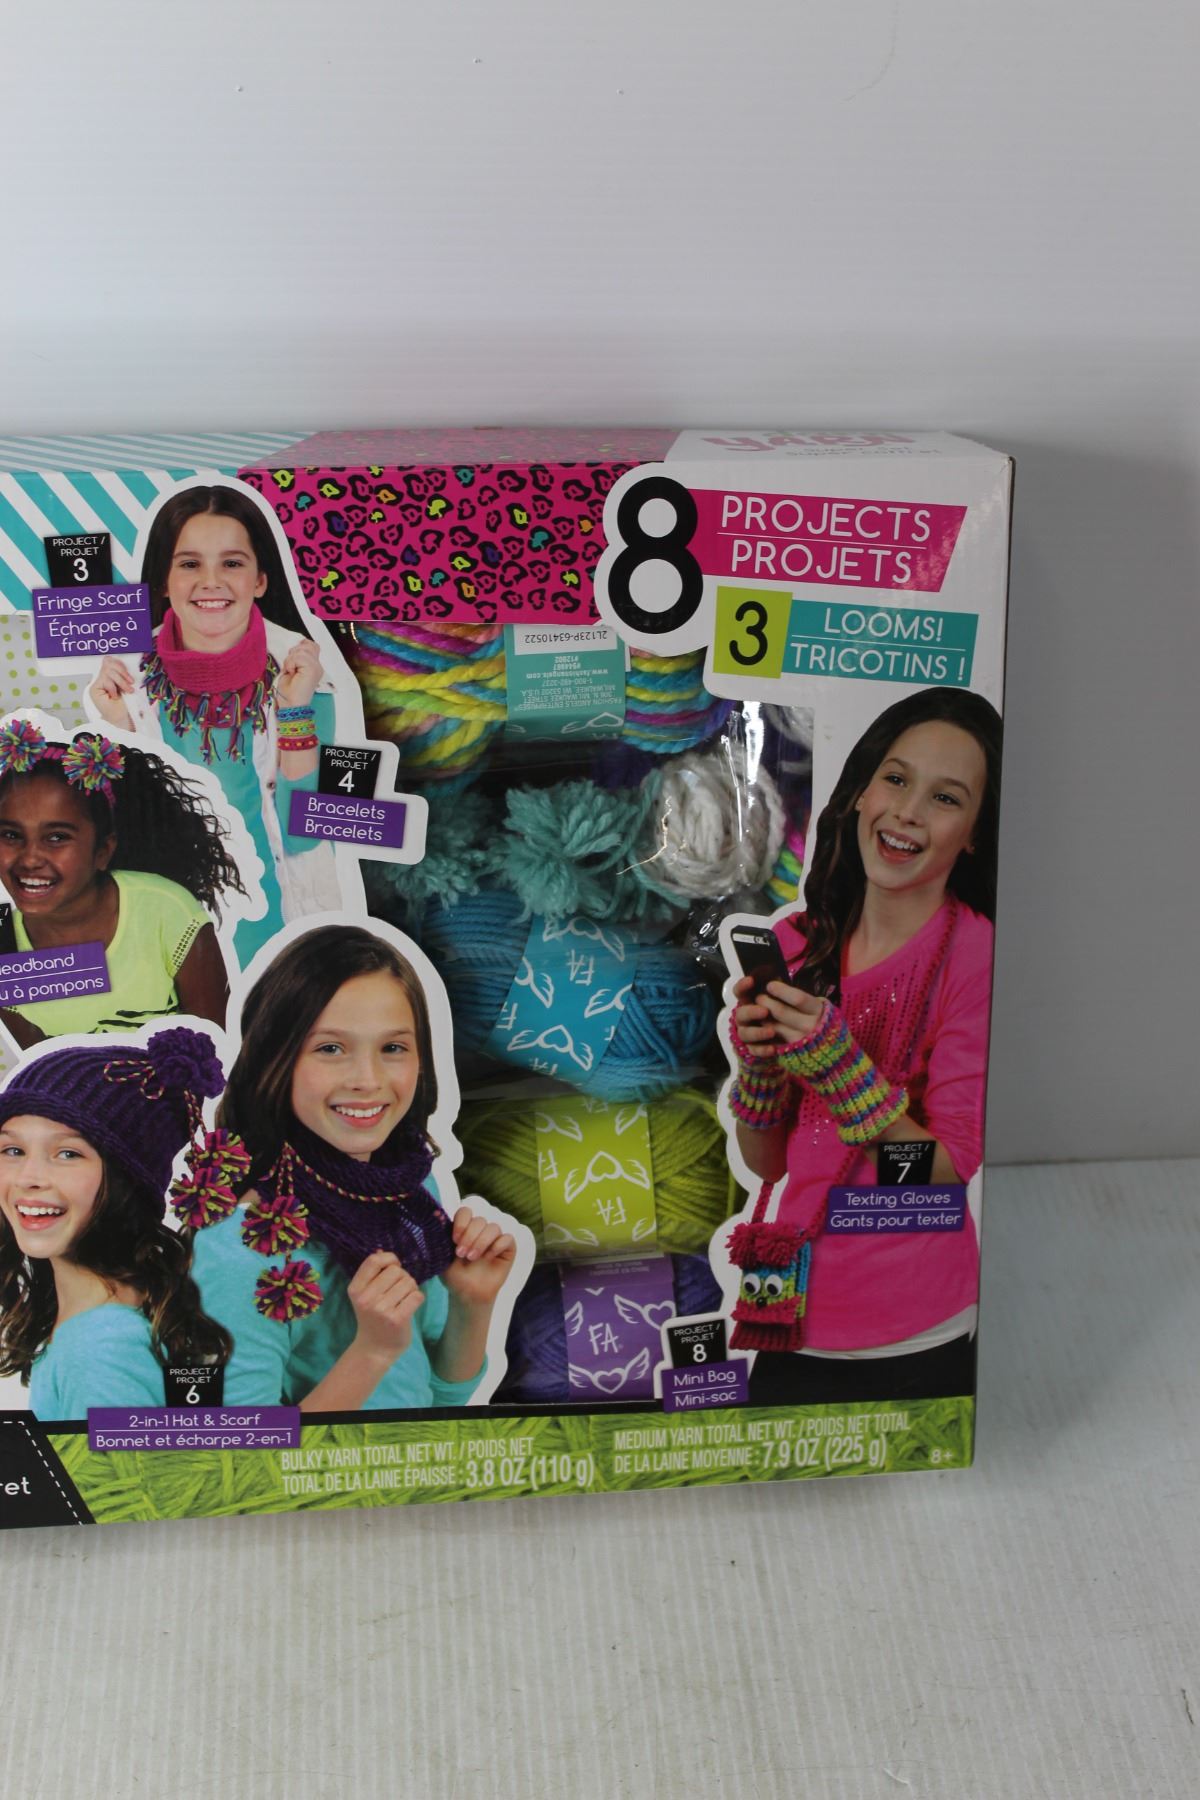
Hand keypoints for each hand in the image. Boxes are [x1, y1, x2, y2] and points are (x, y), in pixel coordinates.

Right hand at [89, 657, 134, 728]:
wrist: (123, 720)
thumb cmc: (127, 705)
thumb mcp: (127, 685)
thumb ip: (122, 674)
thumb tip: (122, 662)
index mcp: (109, 676)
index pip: (110, 661)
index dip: (120, 665)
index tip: (130, 677)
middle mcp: (101, 679)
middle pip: (108, 663)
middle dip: (122, 672)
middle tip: (131, 683)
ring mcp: (97, 684)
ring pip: (108, 671)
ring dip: (121, 681)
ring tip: (128, 690)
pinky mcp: (94, 690)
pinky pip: (105, 680)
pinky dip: (113, 687)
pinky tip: (115, 696)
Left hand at [275, 638, 322, 708]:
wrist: (290, 705)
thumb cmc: (288, 690)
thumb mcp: (291, 668)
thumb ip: (297, 657)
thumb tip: (298, 644)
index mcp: (314, 665)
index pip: (311, 645)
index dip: (300, 647)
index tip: (292, 661)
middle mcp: (318, 666)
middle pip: (307, 644)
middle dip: (294, 653)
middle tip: (291, 668)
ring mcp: (317, 668)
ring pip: (302, 650)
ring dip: (291, 660)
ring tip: (291, 671)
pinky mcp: (313, 670)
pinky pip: (299, 657)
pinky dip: (291, 663)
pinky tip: (291, 673)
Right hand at [347, 1250, 423, 1364]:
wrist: (375, 1350)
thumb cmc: (372, 1318)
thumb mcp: (364, 1296)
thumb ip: (372, 1274)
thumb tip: (380, 1250)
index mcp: (355, 1289)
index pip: (374, 1261)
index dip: (389, 1259)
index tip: (394, 1267)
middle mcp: (366, 1299)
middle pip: (396, 1271)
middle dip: (403, 1277)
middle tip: (399, 1291)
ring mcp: (381, 1310)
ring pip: (409, 1282)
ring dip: (411, 1289)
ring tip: (403, 1300)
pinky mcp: (397, 1319)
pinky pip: (417, 1296)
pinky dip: (418, 1299)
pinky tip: (410, 1307)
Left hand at [442, 1207, 516, 1306]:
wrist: (468, 1295)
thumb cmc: (454, 1276)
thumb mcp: (442, 1257)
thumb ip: (440, 1238)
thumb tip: (436, 1216)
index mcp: (464, 1229)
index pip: (466, 1212)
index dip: (461, 1222)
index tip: (455, 1239)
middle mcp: (480, 1231)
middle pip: (479, 1220)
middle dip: (470, 1236)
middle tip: (462, 1254)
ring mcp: (494, 1239)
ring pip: (493, 1227)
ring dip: (482, 1242)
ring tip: (472, 1258)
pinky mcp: (507, 1249)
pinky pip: (507, 1238)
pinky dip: (497, 1246)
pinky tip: (488, 1258)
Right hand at [732, 973, 786, 1057]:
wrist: (789, 1036)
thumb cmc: (785, 1013)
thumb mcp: (784, 1000)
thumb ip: (778, 993)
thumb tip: (777, 982)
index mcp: (750, 1001)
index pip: (739, 992)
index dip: (742, 986)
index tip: (751, 981)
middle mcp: (745, 1017)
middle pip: (740, 1013)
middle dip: (751, 1012)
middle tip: (764, 1011)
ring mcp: (747, 1033)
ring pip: (744, 1034)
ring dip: (757, 1032)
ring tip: (771, 1032)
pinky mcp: (753, 1049)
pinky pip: (754, 1051)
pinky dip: (762, 1050)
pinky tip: (773, 1049)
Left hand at [759, 978, 825, 1047]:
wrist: (833, 1050)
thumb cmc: (822, 1021)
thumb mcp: (818, 1006)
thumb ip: (803, 999)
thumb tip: (778, 985)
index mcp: (818, 1011)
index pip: (797, 998)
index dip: (780, 990)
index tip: (770, 985)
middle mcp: (810, 1026)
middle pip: (781, 1011)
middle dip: (766, 1001)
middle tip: (759, 997)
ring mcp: (800, 1041)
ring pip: (773, 1027)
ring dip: (762, 1017)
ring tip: (760, 1011)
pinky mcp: (790, 1053)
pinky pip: (771, 1041)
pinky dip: (764, 1032)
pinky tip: (763, 1026)